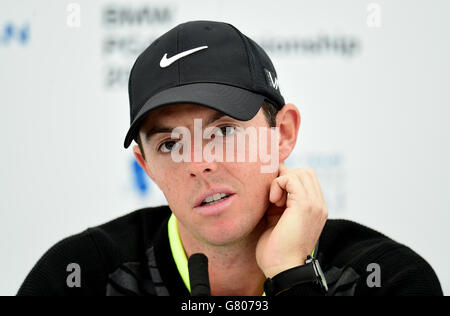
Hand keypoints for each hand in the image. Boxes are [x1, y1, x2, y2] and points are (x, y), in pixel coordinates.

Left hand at [256, 163, 327, 277]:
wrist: (281, 268)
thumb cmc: (275, 248)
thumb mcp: (278, 217)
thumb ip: (280, 199)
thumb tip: (273, 178)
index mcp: (315, 209)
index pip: (306, 180)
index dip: (288, 181)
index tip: (274, 198)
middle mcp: (319, 206)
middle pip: (305, 173)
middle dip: (286, 178)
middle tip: (274, 199)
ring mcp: (315, 205)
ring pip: (300, 173)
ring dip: (282, 182)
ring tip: (274, 202)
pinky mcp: (305, 205)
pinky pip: (291, 178)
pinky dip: (278, 184)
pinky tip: (273, 202)